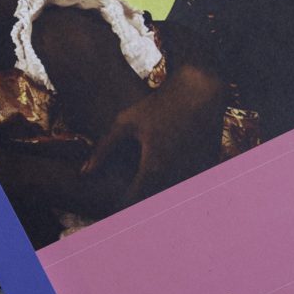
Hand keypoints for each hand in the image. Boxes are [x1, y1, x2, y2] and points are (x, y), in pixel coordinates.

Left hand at [89, 62, 227, 209]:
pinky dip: (180, 182)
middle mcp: (177, 176)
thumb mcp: (125, 123)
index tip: (114, 202)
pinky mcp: (208, 167)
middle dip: (142, 202)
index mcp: (153, 169)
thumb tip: (84, 172)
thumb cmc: (159, 103)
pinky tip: (171, 170)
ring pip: (174, 194)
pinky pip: (191, 183)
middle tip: (130, 196)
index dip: (121, 205)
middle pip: (155, 202)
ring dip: (162, 194)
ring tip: (150, 187)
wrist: (200, 89)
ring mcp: (196, 173)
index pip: (133, 203)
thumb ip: (103, 150)